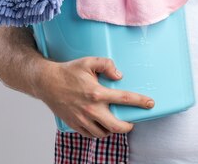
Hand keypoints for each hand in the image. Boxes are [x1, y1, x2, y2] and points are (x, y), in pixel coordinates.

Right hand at [35, 57, 154, 138]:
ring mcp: (82, 119)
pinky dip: (98, 131)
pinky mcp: (74, 124)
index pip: (124, 99)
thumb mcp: (89, 62)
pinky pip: (91, 134)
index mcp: (97, 93)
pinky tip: (101, 124)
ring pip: (103, 133)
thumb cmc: (69, 71)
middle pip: (116, 126)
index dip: (140, 102)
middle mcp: (91, 109)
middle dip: (128, 126)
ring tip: (115, 122)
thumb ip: (107, 64)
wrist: (47, 82)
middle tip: (131, 121)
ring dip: (112, 129)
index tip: (150, 104)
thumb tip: (119, 75)